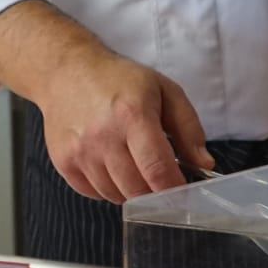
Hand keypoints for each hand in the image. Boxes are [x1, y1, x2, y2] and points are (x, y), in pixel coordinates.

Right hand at [34, 45, 213, 203]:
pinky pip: (94, 193)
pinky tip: (110, 164)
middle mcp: (103, 136)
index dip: (175, 189)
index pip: (157, 170)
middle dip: (155, 191)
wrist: (66, 71)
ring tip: (131, 162)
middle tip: (158, 174)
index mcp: (132, 115)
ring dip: (130, 189)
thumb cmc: (118, 80)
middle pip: (137, 190)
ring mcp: (79, 152)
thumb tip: (203, 164)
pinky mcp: (63, 162)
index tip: (184, 193)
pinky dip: (108, 188)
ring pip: (116, 196)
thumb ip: (189, 128)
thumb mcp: (164, 91)